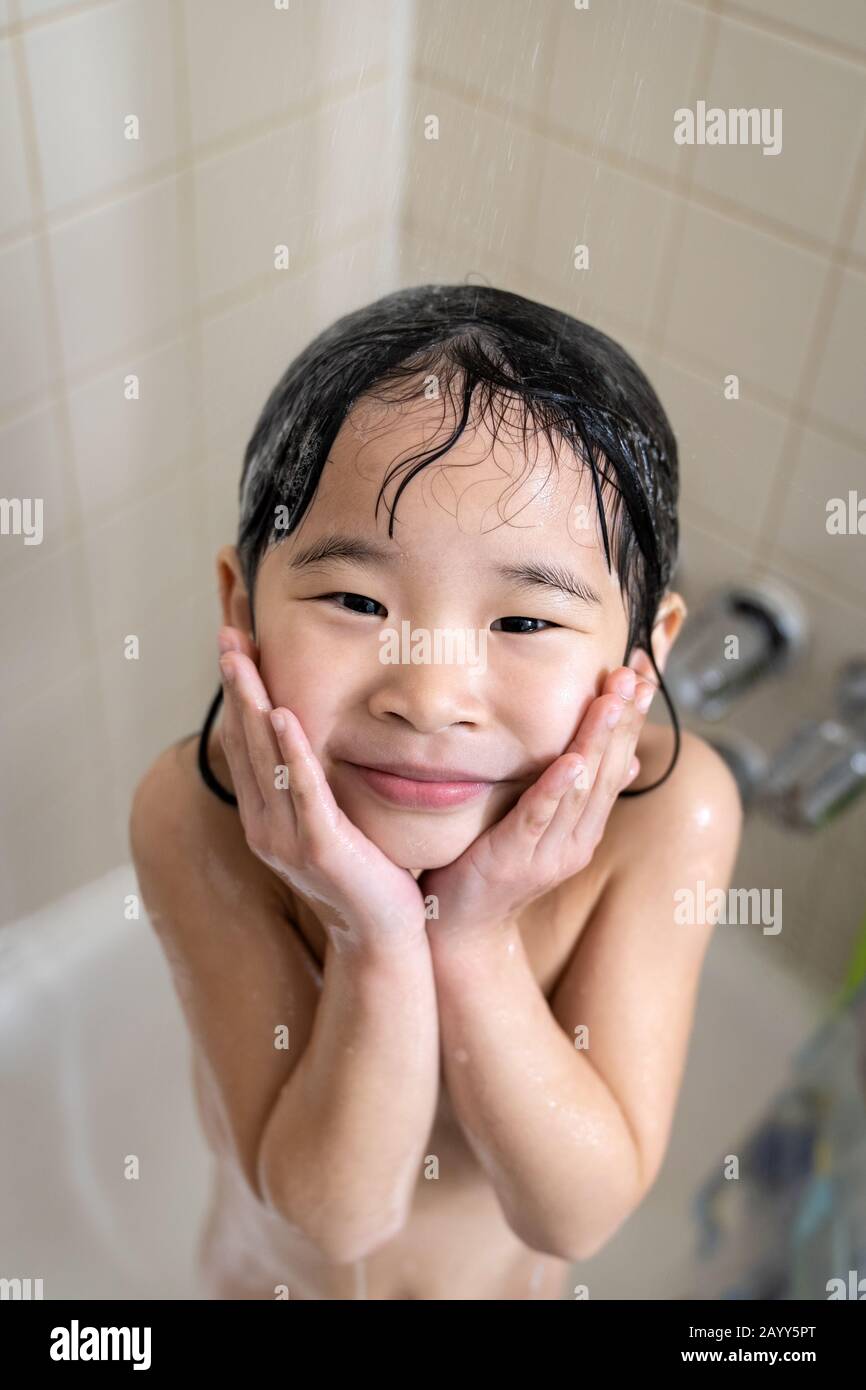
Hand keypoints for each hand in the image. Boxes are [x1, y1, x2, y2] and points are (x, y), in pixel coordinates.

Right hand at [216, 625, 427, 948]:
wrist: (382, 937)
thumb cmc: (365, 876)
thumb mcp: (330, 823)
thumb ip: (313, 787)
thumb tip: (311, 741)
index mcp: (265, 817)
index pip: (245, 743)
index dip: (238, 693)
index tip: (235, 646)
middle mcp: (265, 825)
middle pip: (246, 742)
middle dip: (238, 686)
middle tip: (228, 636)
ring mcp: (287, 838)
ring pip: (265, 758)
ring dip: (253, 704)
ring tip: (242, 660)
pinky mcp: (319, 847)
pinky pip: (303, 790)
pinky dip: (291, 751)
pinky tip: (283, 715)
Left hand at [418, 665, 654, 938]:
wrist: (461, 928)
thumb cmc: (491, 868)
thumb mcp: (540, 825)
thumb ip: (575, 793)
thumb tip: (625, 758)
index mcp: (585, 828)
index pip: (616, 762)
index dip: (630, 718)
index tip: (642, 674)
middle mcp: (576, 839)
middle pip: (607, 769)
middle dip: (622, 719)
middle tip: (634, 673)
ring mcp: (549, 852)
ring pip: (582, 787)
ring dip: (597, 741)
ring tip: (613, 700)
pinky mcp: (516, 858)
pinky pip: (540, 817)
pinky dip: (558, 788)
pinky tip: (571, 761)